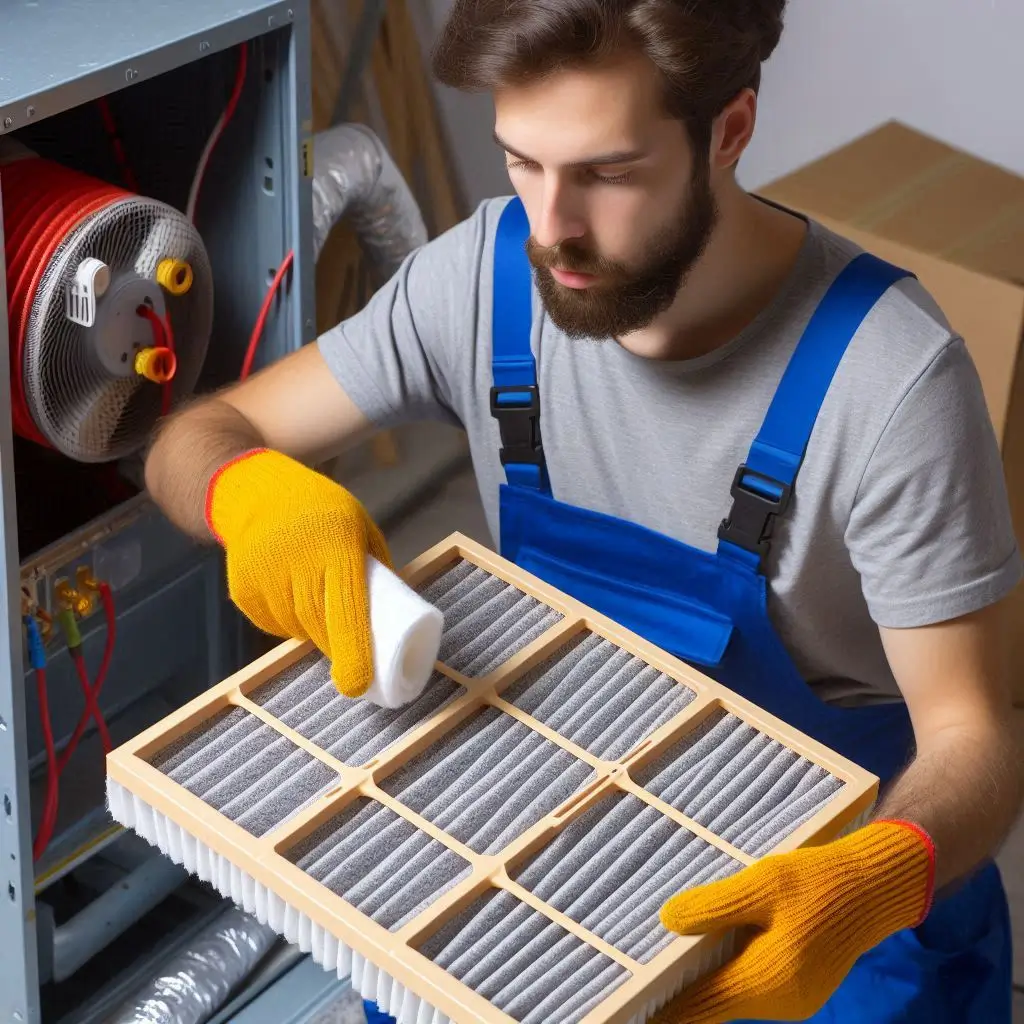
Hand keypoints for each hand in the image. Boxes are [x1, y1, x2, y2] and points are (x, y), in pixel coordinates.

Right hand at [205, 448, 392, 696]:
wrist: (256, 492)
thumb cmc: (323, 511)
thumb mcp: (359, 525)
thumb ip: (374, 567)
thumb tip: (392, 617)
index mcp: (335, 548)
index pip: (345, 609)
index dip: (351, 650)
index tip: (355, 685)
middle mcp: (296, 565)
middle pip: (321, 628)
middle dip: (340, 648)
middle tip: (355, 653)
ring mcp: (263, 579)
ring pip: (298, 630)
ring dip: (314, 630)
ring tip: (316, 596)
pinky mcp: (242, 591)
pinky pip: (274, 624)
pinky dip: (289, 621)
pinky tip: (290, 593)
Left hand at [653, 819, 934, 1022]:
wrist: (874, 887)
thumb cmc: (820, 881)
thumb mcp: (764, 883)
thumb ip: (717, 905)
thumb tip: (667, 921)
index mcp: (768, 979)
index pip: (701, 1006)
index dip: (664, 1011)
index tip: (630, 1010)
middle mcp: (779, 1000)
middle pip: (713, 1002)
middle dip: (674, 993)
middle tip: (632, 979)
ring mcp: (791, 996)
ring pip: (730, 992)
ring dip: (698, 980)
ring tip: (655, 962)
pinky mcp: (798, 983)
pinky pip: (749, 982)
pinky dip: (722, 970)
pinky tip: (699, 950)